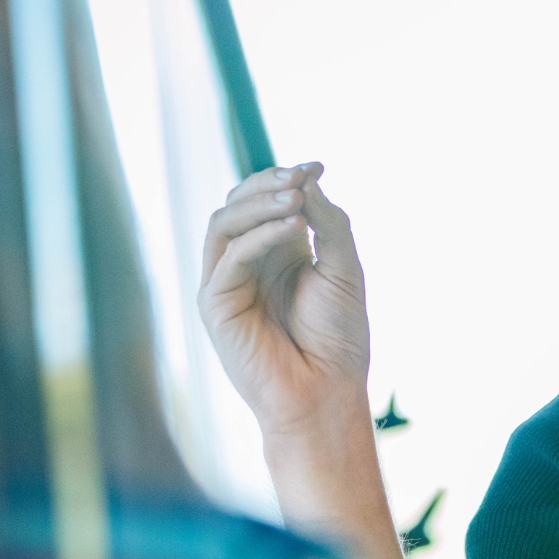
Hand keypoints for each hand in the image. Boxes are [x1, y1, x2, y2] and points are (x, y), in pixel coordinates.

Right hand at [198, 162, 370, 435]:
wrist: (326, 392)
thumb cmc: (339, 338)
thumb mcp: (343, 268)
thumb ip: (327, 223)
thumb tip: (307, 177)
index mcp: (278, 251)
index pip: (266, 200)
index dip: (286, 179)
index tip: (317, 165)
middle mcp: (248, 262)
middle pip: (238, 202)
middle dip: (268, 184)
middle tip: (301, 177)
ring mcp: (227, 281)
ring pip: (224, 222)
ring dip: (259, 203)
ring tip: (296, 200)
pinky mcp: (214, 303)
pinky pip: (228, 256)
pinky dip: (259, 235)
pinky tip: (292, 228)